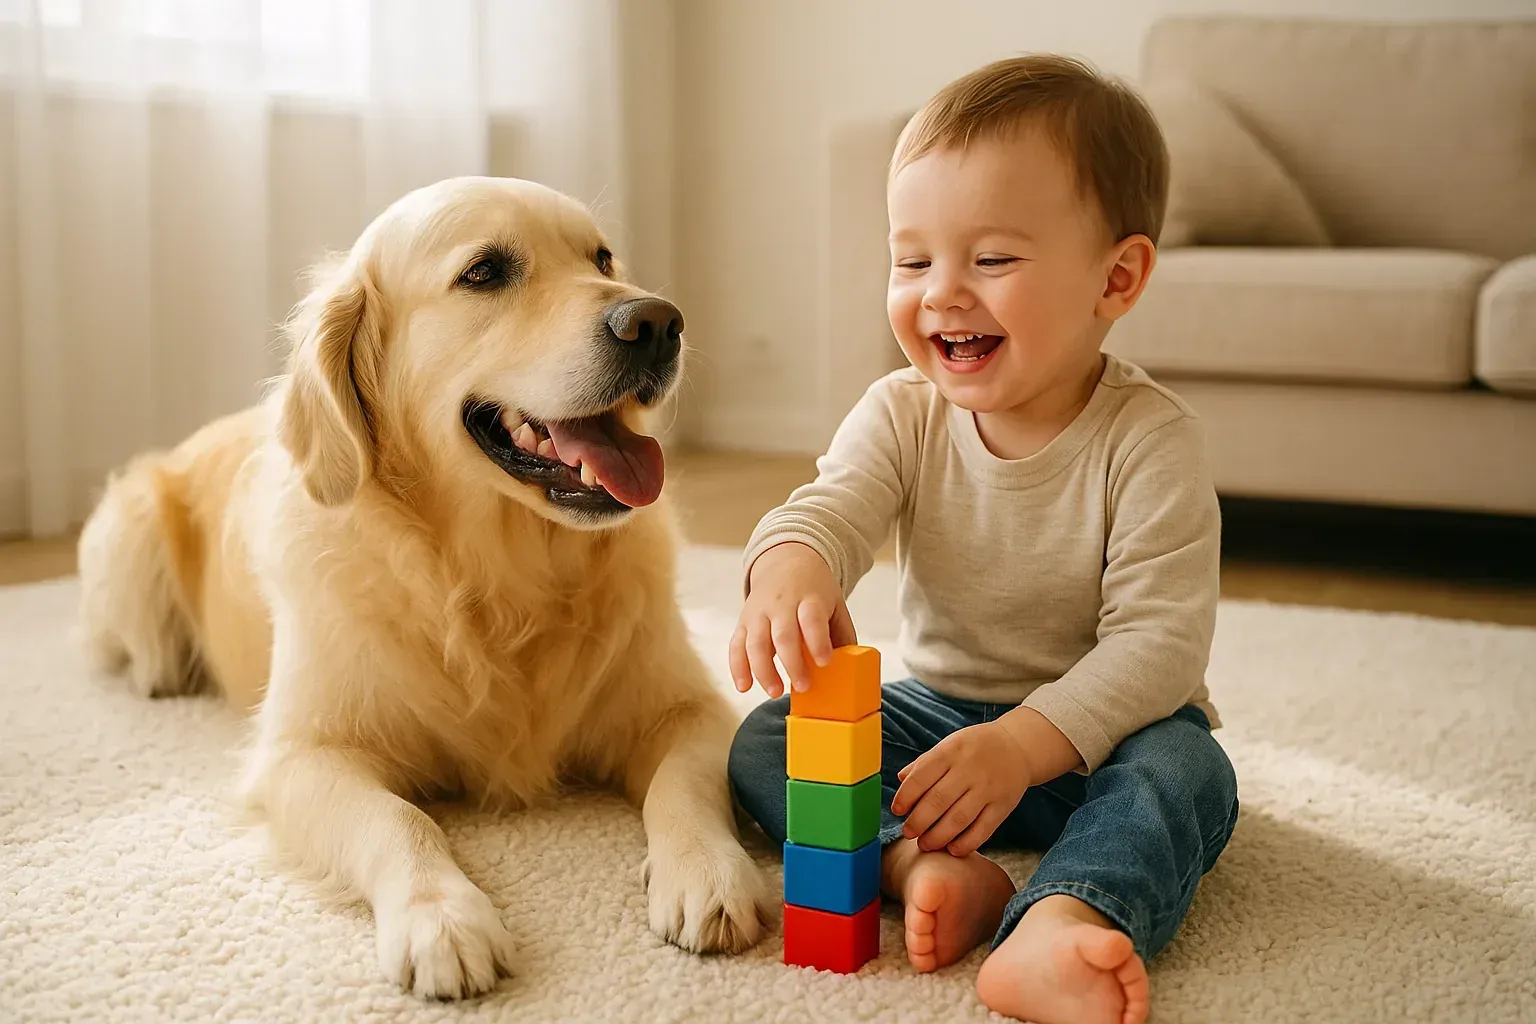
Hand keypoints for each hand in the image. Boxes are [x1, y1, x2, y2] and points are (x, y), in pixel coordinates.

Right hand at [729, 542, 856, 697]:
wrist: (787, 561)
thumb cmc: (815, 592)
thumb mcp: (835, 604)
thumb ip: (842, 635)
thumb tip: (850, 671)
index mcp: (809, 598)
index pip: (812, 619)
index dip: (817, 641)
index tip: (824, 662)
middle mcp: (781, 603)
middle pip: (783, 635)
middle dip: (791, 663)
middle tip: (803, 687)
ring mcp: (759, 612)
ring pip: (756, 642)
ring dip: (763, 670)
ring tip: (775, 692)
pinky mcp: (744, 621)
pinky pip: (736, 645)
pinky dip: (737, 667)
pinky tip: (744, 687)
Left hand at [890, 720, 1032, 855]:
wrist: (1018, 746)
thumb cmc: (975, 748)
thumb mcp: (949, 745)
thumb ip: (925, 763)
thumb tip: (900, 779)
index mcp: (951, 751)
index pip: (922, 776)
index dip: (906, 796)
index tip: (897, 810)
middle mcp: (969, 770)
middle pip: (938, 801)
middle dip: (918, 821)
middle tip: (908, 832)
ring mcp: (988, 789)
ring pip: (959, 819)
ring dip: (938, 836)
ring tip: (925, 844)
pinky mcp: (1003, 806)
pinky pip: (983, 830)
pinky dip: (966, 843)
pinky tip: (952, 849)